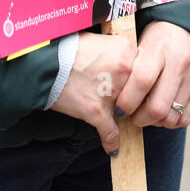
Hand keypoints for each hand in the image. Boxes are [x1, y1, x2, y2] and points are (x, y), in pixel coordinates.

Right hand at [51, 33, 134, 153]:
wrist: (44, 61)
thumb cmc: (69, 49)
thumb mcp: (100, 42)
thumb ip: (119, 55)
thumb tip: (130, 70)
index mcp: (126, 50)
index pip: (146, 71)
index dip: (140, 82)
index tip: (136, 88)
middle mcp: (124, 70)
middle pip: (139, 92)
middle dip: (134, 100)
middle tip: (127, 104)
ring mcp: (112, 92)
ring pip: (127, 112)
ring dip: (123, 118)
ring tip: (119, 120)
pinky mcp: (97, 111)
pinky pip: (111, 132)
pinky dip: (112, 142)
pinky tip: (112, 148)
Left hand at [116, 21, 189, 130]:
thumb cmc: (159, 36)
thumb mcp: (142, 40)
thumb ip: (130, 64)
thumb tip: (113, 94)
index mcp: (159, 47)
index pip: (142, 81)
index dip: (127, 100)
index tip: (119, 105)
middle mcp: (179, 62)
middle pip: (157, 107)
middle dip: (139, 118)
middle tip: (131, 114)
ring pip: (171, 117)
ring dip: (154, 122)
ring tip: (146, 113)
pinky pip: (185, 118)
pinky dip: (170, 122)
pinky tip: (161, 113)